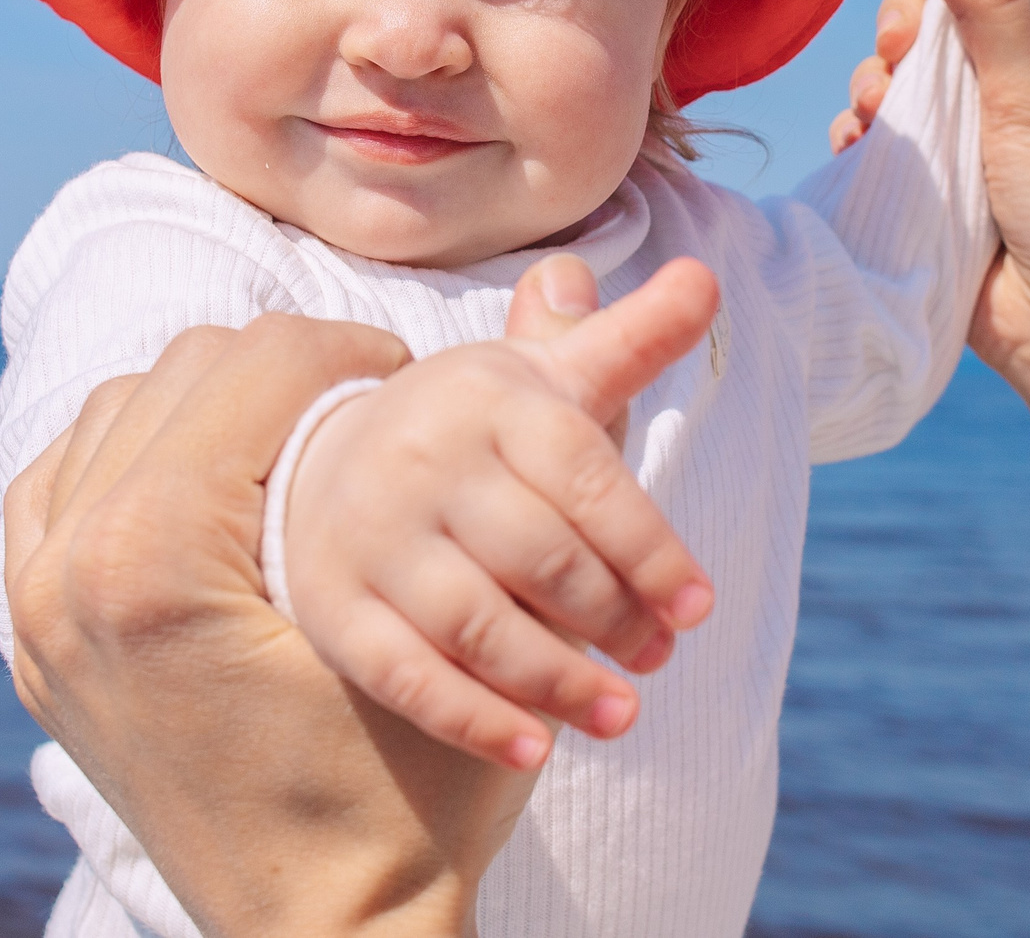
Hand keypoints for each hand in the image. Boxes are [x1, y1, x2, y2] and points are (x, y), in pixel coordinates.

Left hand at [4, 315, 532, 937]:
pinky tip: (205, 482)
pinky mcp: (35, 647)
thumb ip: (395, 476)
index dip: (346, 349)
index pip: (254, 365)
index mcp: (151, 557)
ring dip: (207, 405)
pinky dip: (128, 460)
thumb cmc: (400, 798)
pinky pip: (59, 490)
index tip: (405, 369)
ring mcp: (36, 614)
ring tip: (296, 434)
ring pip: (112, 413)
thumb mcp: (409, 622)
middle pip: (179, 373)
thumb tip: (410, 355)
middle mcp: (66, 572)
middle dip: (284, 370)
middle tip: (363, 399)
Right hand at [284, 257, 720, 768]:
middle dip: (611, 620)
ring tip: (620, 717)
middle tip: (654, 660)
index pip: (585, 479)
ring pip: (477, 624)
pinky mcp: (334, 606)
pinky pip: (407, 675)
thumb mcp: (548, 376)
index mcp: (488, 398)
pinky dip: (474, 719)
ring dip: (557, 682)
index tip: (698, 610)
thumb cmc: (474, 428)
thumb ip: (628, 340)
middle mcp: (423, 459)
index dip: (650, 550)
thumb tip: (705, 279)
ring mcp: (372, 535)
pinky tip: (534, 750)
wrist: (323, 458)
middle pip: (539, 558)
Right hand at [829, 0, 1029, 153]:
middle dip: (912, 19)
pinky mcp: (935, 160)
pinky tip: (864, 147)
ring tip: (881, 113)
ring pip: (903, 57)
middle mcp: (1024, 66)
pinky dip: (865, 128)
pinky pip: (880, 119)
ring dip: (879, 76)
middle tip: (902, 48)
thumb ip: (991, 2)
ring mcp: (976, 114)